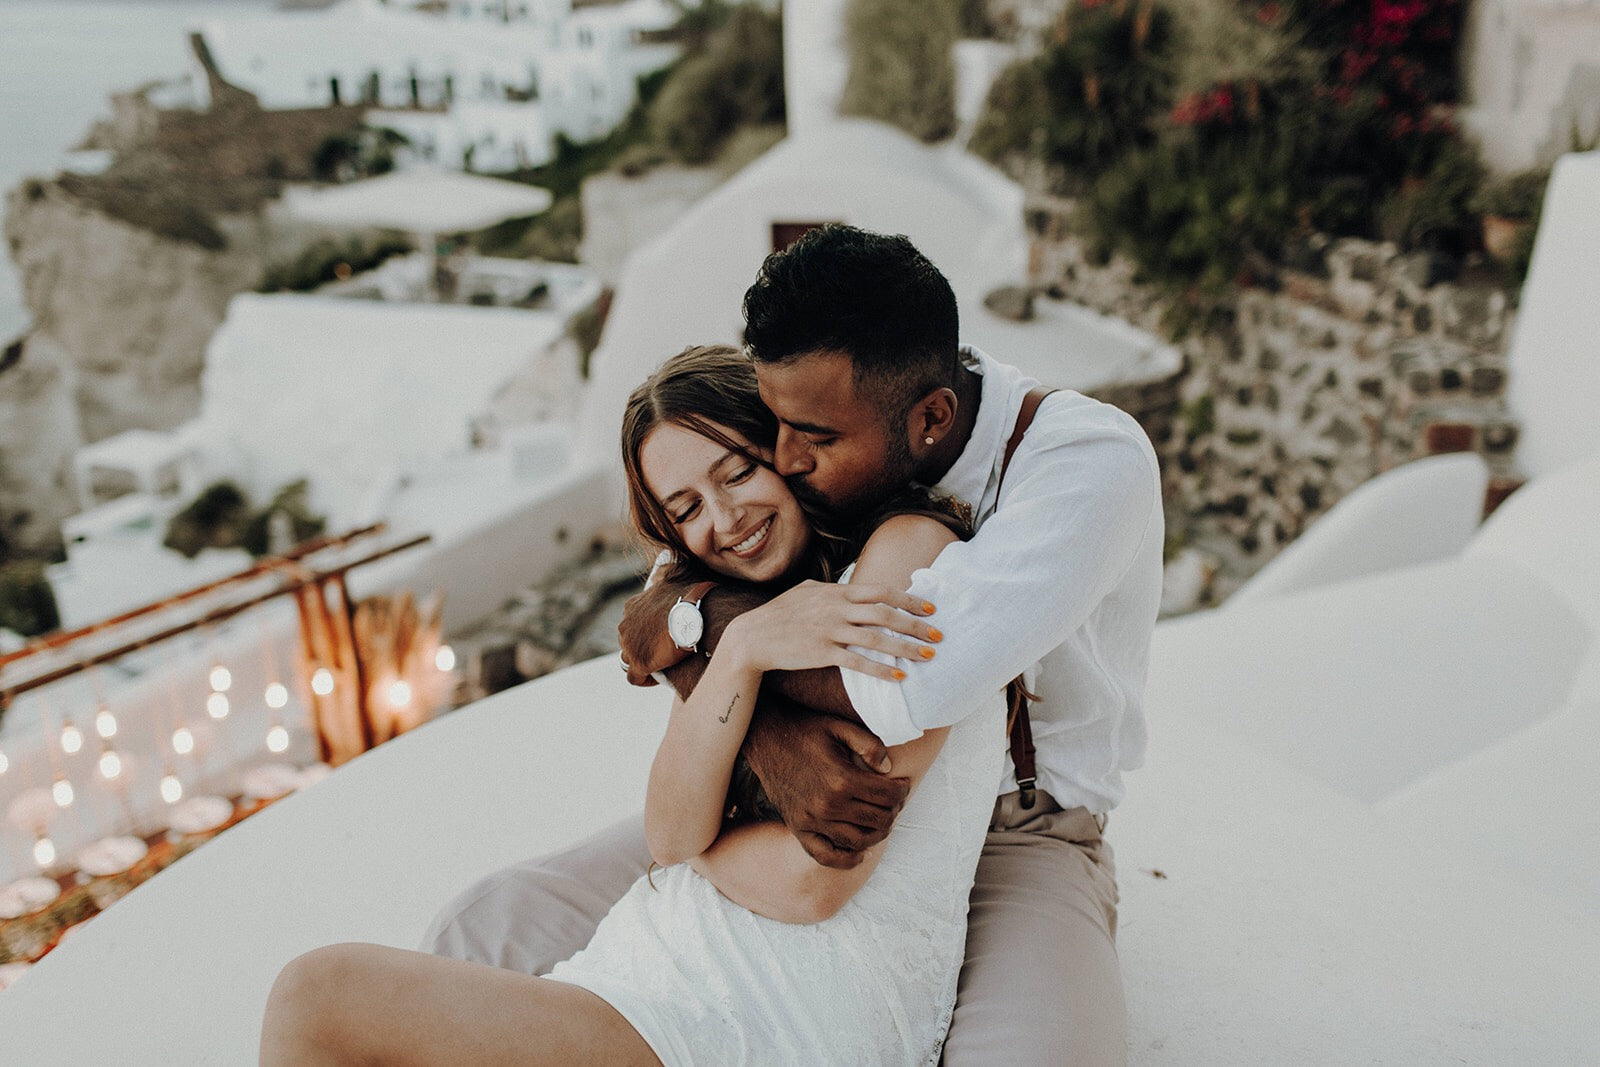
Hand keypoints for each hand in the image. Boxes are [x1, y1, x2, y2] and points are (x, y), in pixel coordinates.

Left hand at [617, 581, 693, 686]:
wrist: (693, 615)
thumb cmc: (691, 600)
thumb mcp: (675, 585)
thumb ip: (671, 589)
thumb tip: (688, 581)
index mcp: (632, 606)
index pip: (632, 624)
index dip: (644, 632)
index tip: (659, 637)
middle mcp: (625, 625)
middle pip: (629, 641)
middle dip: (642, 646)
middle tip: (662, 651)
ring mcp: (629, 645)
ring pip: (629, 659)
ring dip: (643, 661)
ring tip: (662, 665)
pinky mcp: (638, 663)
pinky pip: (634, 677)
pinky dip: (644, 680)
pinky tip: (659, 678)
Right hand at [721, 580, 939, 681]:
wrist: (752, 637)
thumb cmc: (781, 614)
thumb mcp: (807, 591)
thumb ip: (832, 589)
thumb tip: (852, 586)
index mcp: (836, 592)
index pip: (881, 592)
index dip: (909, 600)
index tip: (930, 608)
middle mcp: (836, 608)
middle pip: (885, 614)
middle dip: (915, 624)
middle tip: (939, 634)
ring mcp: (829, 630)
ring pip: (876, 638)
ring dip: (905, 648)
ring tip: (928, 656)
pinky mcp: (822, 653)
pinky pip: (858, 662)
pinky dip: (881, 670)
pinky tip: (899, 677)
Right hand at [744, 704, 910, 868]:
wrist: (766, 738)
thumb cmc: (806, 730)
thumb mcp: (840, 726)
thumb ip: (869, 744)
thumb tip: (889, 768)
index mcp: (842, 779)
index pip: (888, 796)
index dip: (902, 790)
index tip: (903, 784)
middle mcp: (827, 805)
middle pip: (877, 820)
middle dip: (894, 810)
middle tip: (895, 801)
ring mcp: (811, 820)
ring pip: (858, 841)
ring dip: (877, 834)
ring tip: (881, 820)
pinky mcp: (797, 828)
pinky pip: (825, 856)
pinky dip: (846, 859)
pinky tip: (860, 852)